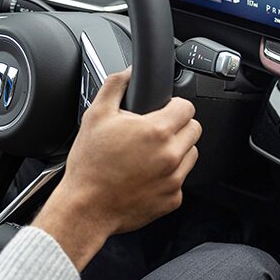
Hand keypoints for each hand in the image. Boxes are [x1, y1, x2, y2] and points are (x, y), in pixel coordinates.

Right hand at [33, 68, 200, 270]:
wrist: (86, 208)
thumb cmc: (90, 165)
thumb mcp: (96, 116)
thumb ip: (115, 86)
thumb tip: (128, 71)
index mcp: (157, 131)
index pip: (187, 107)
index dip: (174, 105)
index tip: (164, 110)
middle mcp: (171, 155)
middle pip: (194, 129)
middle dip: (178, 126)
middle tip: (155, 132)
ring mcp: (175, 179)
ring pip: (191, 154)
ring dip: (177, 150)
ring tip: (151, 154)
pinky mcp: (174, 199)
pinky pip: (181, 180)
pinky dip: (169, 176)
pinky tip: (148, 176)